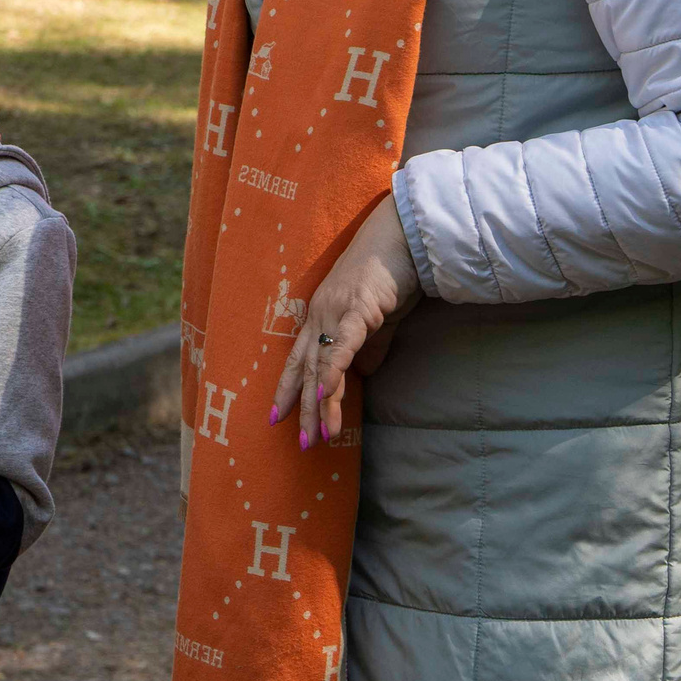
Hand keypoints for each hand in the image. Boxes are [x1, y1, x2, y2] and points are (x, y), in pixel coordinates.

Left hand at [270, 196, 421, 448]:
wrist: (404, 237)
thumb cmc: (392, 274)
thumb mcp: (377, 319)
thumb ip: (368, 346)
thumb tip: (362, 375)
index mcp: (321, 317)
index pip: (298, 359)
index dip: (287, 388)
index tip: (276, 417)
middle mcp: (320, 316)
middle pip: (305, 369)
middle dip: (301, 408)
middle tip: (300, 443)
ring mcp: (335, 312)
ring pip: (321, 364)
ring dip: (320, 402)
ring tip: (319, 435)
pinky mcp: (357, 309)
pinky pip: (341, 346)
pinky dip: (333, 370)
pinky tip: (326, 393)